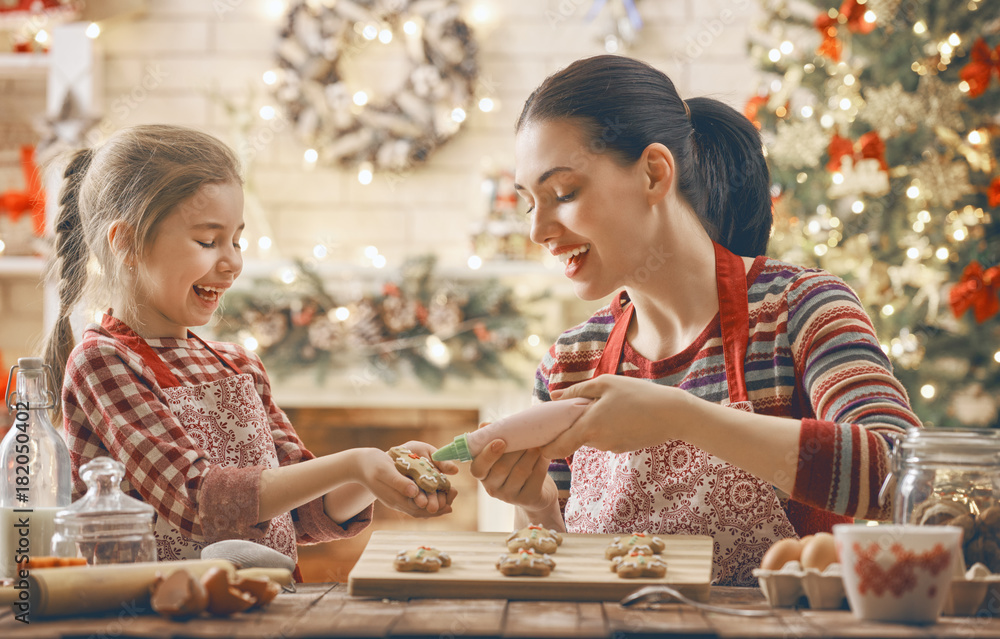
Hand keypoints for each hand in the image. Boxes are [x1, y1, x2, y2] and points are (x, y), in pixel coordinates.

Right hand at [355, 443, 456, 517]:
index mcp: (395, 498)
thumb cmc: (372, 465)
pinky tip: (437, 491)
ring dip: (434, 504)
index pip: (418, 509)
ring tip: (449, 496)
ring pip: (419, 507)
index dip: (434, 509)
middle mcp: (397, 502)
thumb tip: (414, 492)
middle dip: (437, 508)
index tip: (448, 506)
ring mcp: (397, 499)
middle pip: (420, 511)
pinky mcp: (398, 493)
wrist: (360, 464)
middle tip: (452, 501)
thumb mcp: (385, 471)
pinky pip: (415, 500)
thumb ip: (399, 482)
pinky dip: (427, 497)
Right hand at [469, 438, 555, 512]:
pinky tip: (545, 454)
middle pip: (502, 468)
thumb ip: (493, 438)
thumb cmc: (516, 464)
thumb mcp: (503, 453)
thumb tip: (484, 425)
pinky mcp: (528, 499)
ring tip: (537, 443)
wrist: (537, 490)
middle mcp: (492, 488)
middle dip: (515, 450)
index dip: (487, 455)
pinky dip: (541, 463)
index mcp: (483, 475)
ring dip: (530, 454)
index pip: (478, 468)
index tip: (500, 441)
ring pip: (520, 471)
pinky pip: (536, 477)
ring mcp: (510, 496)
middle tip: (526, 436)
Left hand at [544, 375, 691, 458]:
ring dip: (589, 425)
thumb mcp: (606, 383)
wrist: (673, 414)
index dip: (545, 447)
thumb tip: (553, 396)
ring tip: (601, 406)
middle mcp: (598, 442)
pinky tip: (618, 414)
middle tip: (569, 411)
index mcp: (589, 426)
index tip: (538, 441)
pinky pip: (605, 438)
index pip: (558, 447)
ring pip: (590, 437)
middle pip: (573, 440)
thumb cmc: (639, 394)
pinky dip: (604, 428)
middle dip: (569, 429)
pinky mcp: (622, 447)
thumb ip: (577, 390)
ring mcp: (611, 447)